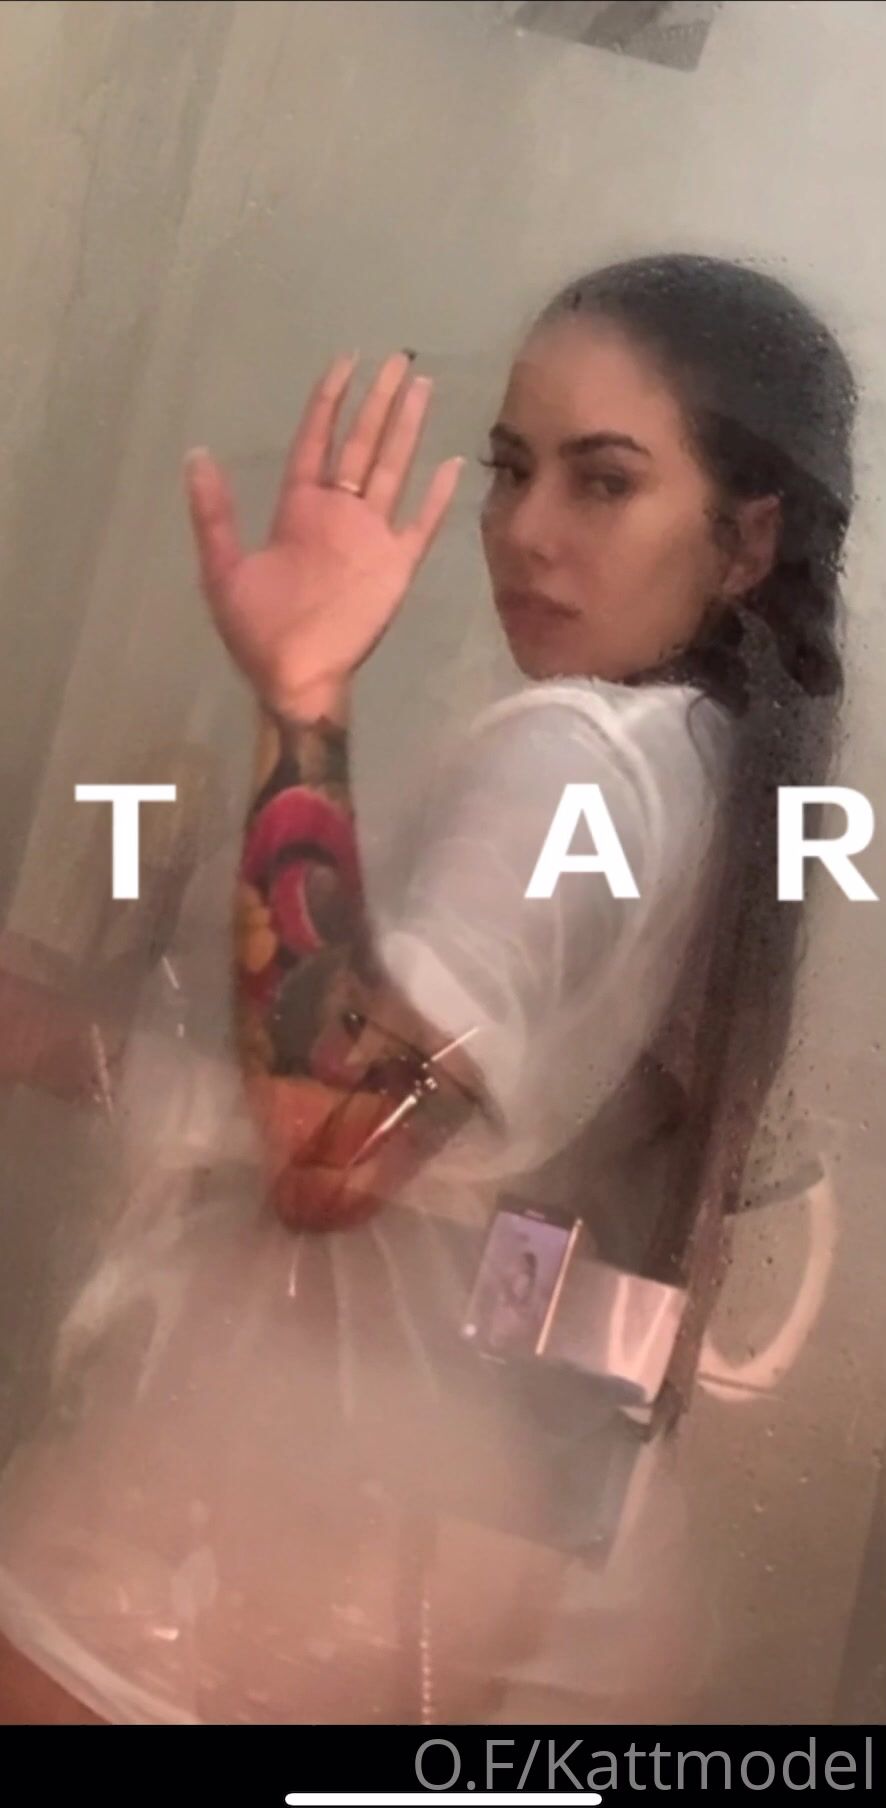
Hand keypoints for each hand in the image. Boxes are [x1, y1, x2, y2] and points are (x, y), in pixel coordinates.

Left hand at [185, 352, 462, 717]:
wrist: (294, 677)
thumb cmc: (257, 630)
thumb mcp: (223, 568)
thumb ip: (215, 514)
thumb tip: (196, 455)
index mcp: (299, 509)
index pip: (318, 441)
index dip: (330, 402)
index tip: (345, 364)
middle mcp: (338, 513)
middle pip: (362, 444)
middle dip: (379, 401)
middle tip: (399, 359)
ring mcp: (371, 536)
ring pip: (393, 469)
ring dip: (407, 429)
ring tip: (422, 387)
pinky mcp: (396, 565)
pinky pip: (420, 523)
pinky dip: (436, 496)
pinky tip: (450, 464)